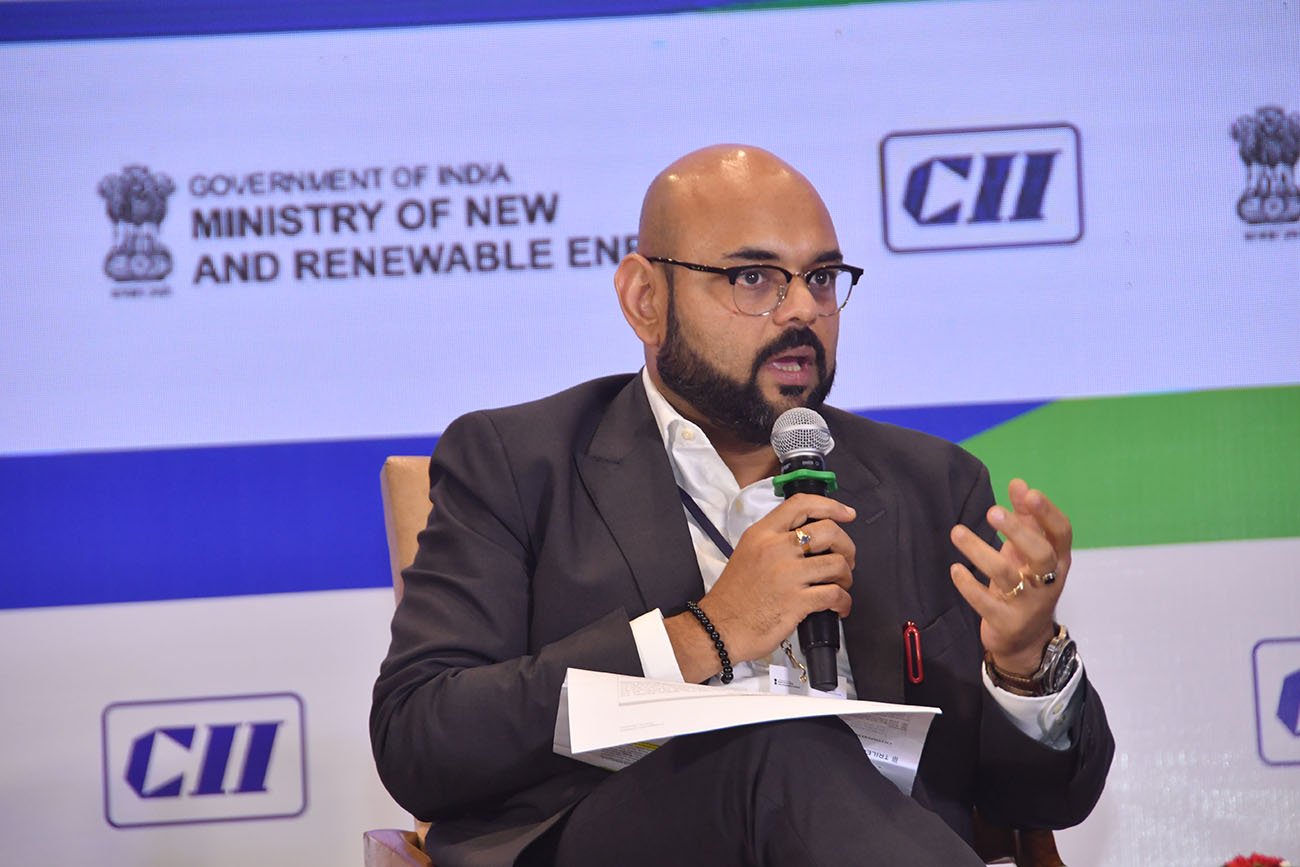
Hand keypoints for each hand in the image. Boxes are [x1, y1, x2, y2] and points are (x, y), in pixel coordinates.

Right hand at [666, 494, 856, 680]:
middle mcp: (776, 549)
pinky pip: (835, 594)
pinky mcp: (797, 601)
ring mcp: (788, 574)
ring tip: (840, 585)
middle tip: (845, 559)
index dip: (831, 506)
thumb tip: (808, 540)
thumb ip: (774, 541)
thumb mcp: (747, 553)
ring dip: (846, 576)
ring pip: (837, 563)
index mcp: (762, 534)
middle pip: (829, 531)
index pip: (801, 505)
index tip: (846, 514)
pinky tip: (839, 607)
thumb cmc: (732, 597)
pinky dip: (844, 602)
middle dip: (846, 546)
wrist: (719, 628)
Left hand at [949, 478, 1071, 675]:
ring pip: (1006, 576)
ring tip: (956, 532)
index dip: (1047, 513)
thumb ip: (1025, 518)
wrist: (1024, 640)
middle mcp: (1048, 581)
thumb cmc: (1026, 584)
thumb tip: (1018, 483)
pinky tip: (955, 569)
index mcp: (1057, 560)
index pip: (1061, 533)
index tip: (1028, 493)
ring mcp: (1028, 604)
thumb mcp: (1028, 552)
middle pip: (1040, 554)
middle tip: (992, 511)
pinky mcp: (1006, 622)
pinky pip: (986, 603)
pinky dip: (969, 585)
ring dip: (980, 552)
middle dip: (1018, 531)